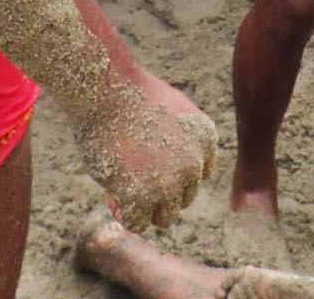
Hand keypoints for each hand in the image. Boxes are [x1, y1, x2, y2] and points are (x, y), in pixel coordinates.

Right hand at [87, 68, 217, 229]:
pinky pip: (137, 223)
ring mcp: (170, 183)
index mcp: (206, 138)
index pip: (200, 174)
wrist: (107, 90)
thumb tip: (172, 176)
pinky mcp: (142, 197)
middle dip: (159, 193)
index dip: (175, 174)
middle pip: (184, 197)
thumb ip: (182, 140)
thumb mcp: (172, 108)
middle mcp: (194, 163)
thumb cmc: (131, 93)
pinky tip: (111, 196)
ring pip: (164, 217)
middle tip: (130, 176)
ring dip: (144, 209)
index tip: (153, 163)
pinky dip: (125, 215)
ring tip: (120, 188)